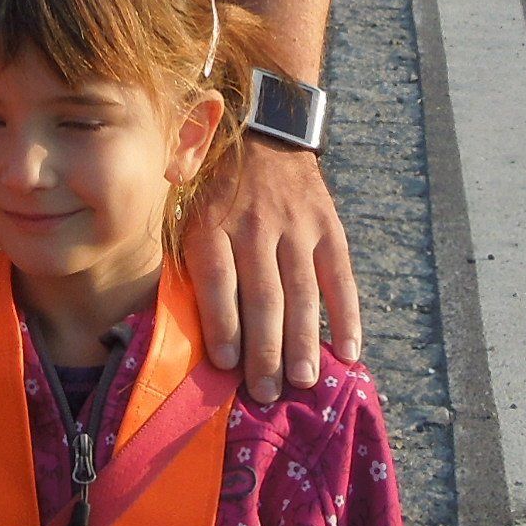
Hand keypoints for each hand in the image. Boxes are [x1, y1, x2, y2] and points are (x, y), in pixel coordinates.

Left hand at [186, 138, 359, 402]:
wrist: (266, 132)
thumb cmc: (215, 187)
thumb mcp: (186, 210)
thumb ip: (185, 259)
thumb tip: (177, 324)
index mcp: (212, 223)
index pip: (218, 278)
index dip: (222, 322)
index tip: (225, 364)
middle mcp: (255, 225)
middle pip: (262, 294)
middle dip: (265, 349)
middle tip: (266, 393)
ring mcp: (296, 226)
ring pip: (302, 291)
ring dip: (303, 342)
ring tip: (302, 382)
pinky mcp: (329, 227)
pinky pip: (340, 277)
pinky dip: (347, 316)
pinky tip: (347, 352)